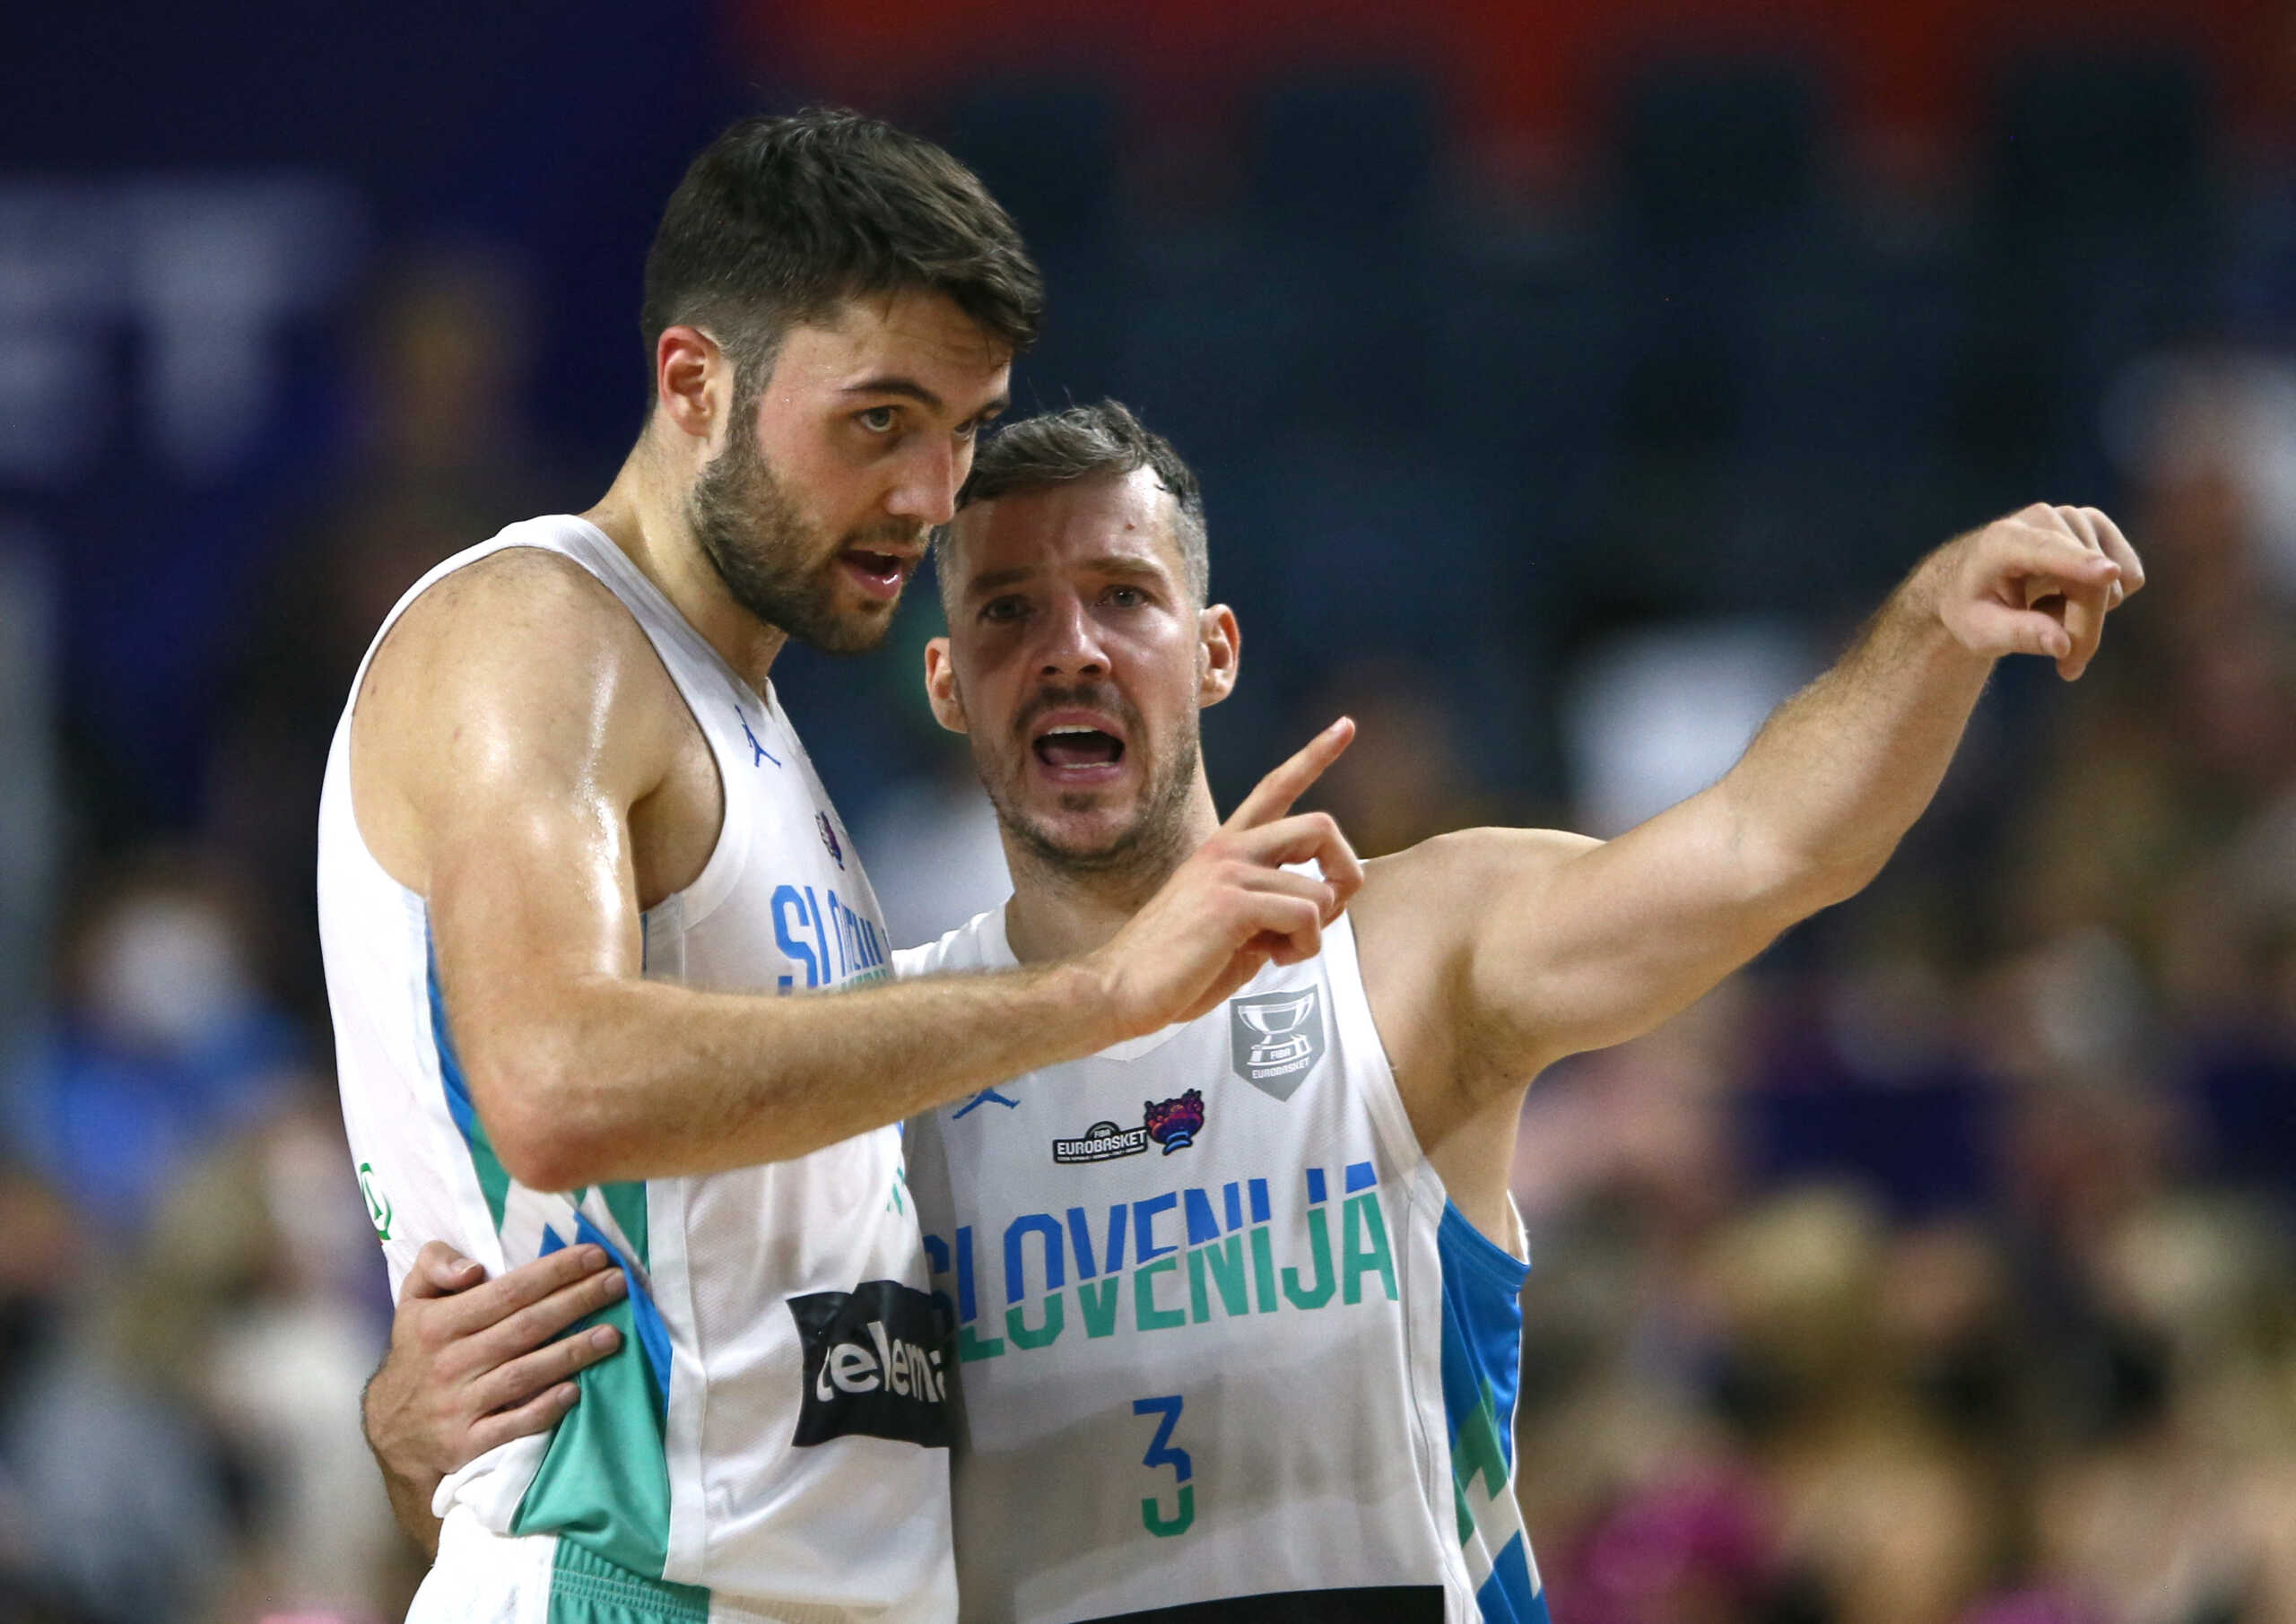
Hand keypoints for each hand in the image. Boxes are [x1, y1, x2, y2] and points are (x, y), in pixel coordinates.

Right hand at [363, 1240, 626, 1494]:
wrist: (393, 1430)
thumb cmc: (418, 1353)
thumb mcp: (413, 1301)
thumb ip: (433, 1265)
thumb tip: (472, 1268)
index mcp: (439, 1324)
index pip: (507, 1292)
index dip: (553, 1272)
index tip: (596, 1255)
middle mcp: (451, 1362)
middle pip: (525, 1327)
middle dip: (577, 1302)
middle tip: (618, 1284)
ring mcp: (460, 1405)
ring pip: (526, 1374)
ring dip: (573, 1353)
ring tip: (614, 1335)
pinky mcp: (468, 1442)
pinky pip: (513, 1425)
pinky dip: (545, 1409)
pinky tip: (576, 1391)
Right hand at [1089, 718, 1364, 1035]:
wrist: (1122, 988)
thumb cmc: (1177, 965)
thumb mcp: (1234, 924)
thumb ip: (1271, 904)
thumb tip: (1317, 906)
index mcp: (1226, 848)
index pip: (1274, 788)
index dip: (1314, 756)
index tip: (1344, 726)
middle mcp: (1229, 848)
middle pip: (1318, 825)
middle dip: (1345, 870)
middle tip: (1329, 911)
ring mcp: (1229, 871)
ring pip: (1320, 888)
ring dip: (1315, 933)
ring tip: (1278, 952)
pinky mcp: (1232, 902)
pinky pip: (1307, 914)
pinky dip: (1303, 946)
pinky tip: (1270, 958)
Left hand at [1932, 503, 2144, 679]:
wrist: (1976, 582)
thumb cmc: (1973, 609)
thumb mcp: (1980, 633)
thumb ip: (2019, 635)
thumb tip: (2063, 645)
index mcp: (2002, 541)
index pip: (2046, 551)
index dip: (2079, 563)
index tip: (2108, 573)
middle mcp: (2042, 519)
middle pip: (2089, 583)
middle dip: (2082, 630)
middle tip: (2066, 666)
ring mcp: (2073, 518)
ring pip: (2115, 582)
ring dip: (2087, 613)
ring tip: (2046, 610)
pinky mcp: (2097, 526)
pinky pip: (2129, 576)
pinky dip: (2105, 597)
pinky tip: (2068, 593)